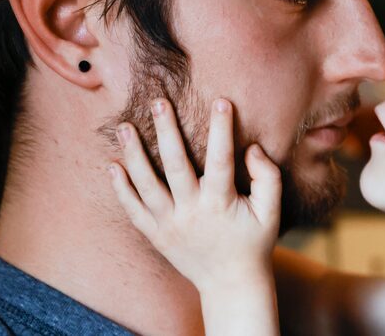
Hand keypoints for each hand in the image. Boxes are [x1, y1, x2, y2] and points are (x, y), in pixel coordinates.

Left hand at [108, 98, 281, 291]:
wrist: (230, 283)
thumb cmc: (254, 241)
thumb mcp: (271, 211)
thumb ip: (268, 177)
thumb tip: (252, 148)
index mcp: (221, 204)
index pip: (221, 160)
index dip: (221, 130)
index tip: (221, 102)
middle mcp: (192, 212)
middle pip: (175, 166)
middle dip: (167, 132)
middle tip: (158, 102)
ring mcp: (170, 225)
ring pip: (147, 185)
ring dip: (134, 154)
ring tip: (124, 127)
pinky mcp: (156, 235)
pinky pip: (133, 211)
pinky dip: (121, 189)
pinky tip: (112, 166)